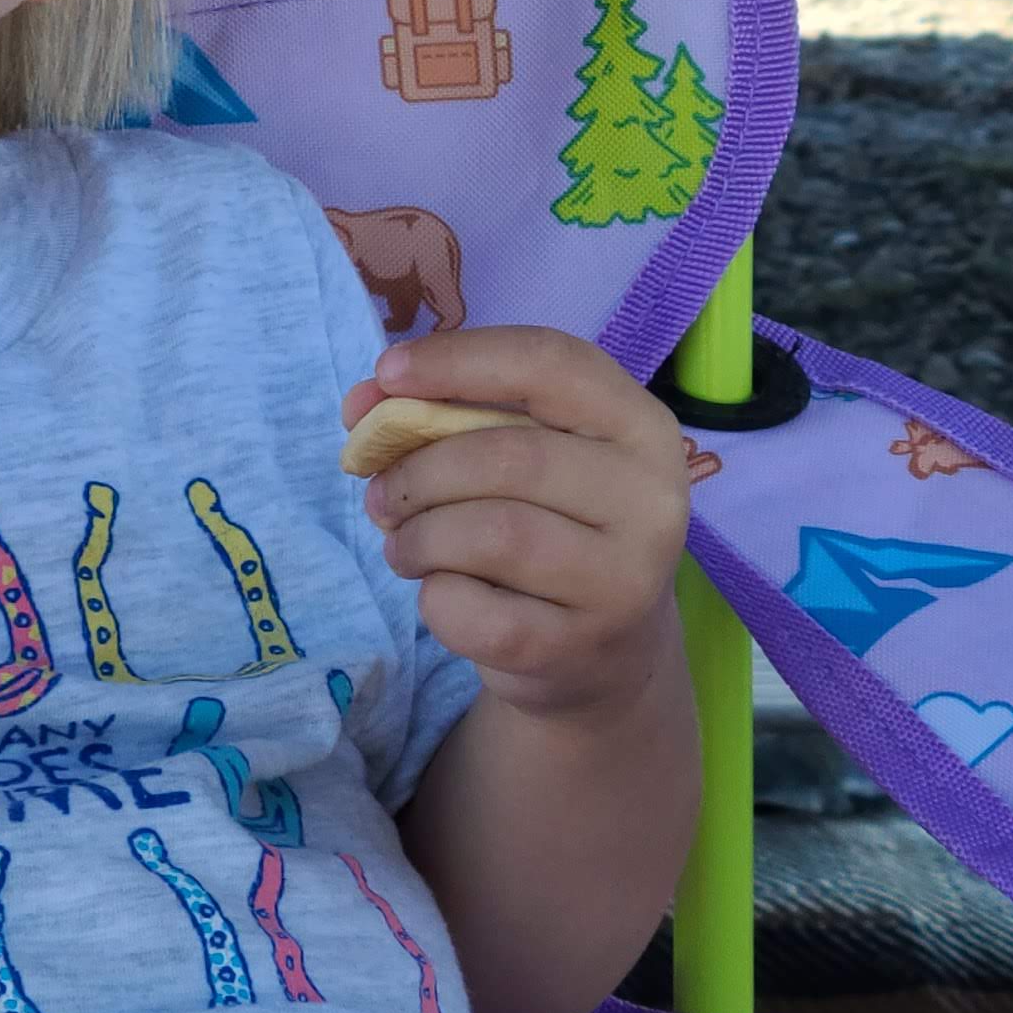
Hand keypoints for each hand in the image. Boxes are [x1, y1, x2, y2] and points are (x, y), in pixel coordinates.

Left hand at [340, 327, 688, 719]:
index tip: (387, 373)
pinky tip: (442, 593)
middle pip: (509, 457)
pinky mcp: (576, 647)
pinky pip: (472, 610)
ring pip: (492, 534)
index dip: (459, 360)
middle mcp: (651, 499)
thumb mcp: (520, 456)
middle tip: (382, 495)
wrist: (601, 652)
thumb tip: (361, 403)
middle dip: (420, 471)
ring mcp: (623, 579)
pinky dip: (434, 597)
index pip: (550, 363)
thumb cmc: (550, 526)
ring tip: (405, 545)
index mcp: (641, 426)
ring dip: (419, 537)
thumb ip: (446, 414)